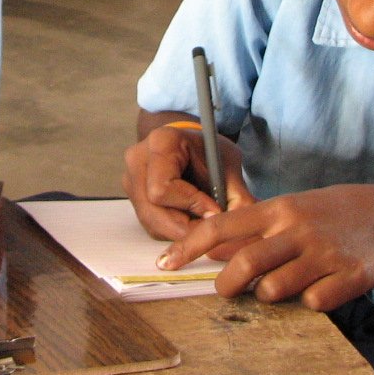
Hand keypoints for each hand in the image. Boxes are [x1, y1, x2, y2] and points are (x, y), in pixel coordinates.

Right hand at [123, 123, 254, 241]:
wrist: (190, 145)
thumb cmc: (209, 151)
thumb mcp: (228, 166)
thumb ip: (237, 196)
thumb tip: (242, 230)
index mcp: (160, 142)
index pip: (163, 188)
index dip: (190, 205)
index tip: (216, 210)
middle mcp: (137, 160)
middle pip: (154, 211)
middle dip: (187, 227)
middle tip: (213, 230)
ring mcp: (131, 180)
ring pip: (152, 223)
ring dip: (181, 232)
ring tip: (204, 223)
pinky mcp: (133, 198)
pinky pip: (151, 225)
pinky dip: (174, 230)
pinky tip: (191, 220)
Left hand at [155, 184, 373, 310]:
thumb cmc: (334, 214)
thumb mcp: (294, 210)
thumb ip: (256, 230)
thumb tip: (211, 247)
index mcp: (280, 209)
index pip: (221, 226)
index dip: (189, 247)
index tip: (166, 265)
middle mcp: (298, 229)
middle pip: (243, 265)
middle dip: (226, 285)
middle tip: (226, 290)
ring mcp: (324, 253)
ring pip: (274, 289)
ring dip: (268, 295)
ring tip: (281, 285)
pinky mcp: (349, 277)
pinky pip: (313, 302)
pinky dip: (309, 302)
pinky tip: (319, 288)